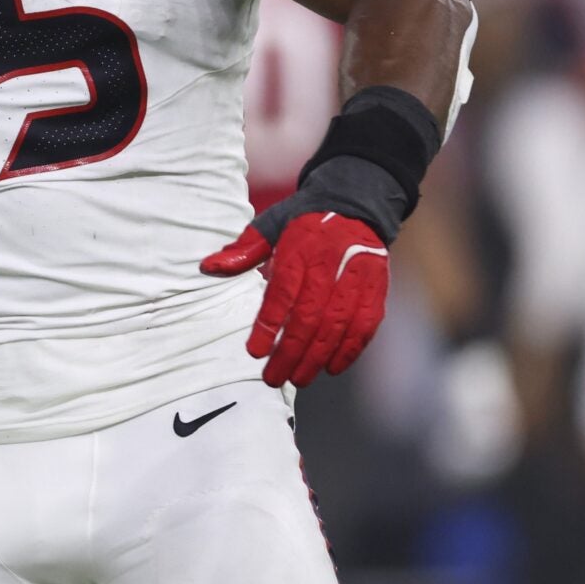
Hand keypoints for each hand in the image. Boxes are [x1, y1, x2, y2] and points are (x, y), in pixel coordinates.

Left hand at [201, 207, 388, 388]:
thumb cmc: (304, 222)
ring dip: (318, 357)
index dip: (269, 325)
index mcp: (300, 249)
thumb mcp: (270, 225)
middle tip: (273, 377)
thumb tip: (208, 268)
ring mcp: (357, 277)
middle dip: (291, 352)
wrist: (355, 204)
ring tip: (299, 379)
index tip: (255, 352)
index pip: (282, 293)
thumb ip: (243, 251)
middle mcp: (330, 264)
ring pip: (338, 325)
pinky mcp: (377, 288)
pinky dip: (351, 349)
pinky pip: (366, 324)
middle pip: (310, 316)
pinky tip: (333, 367)